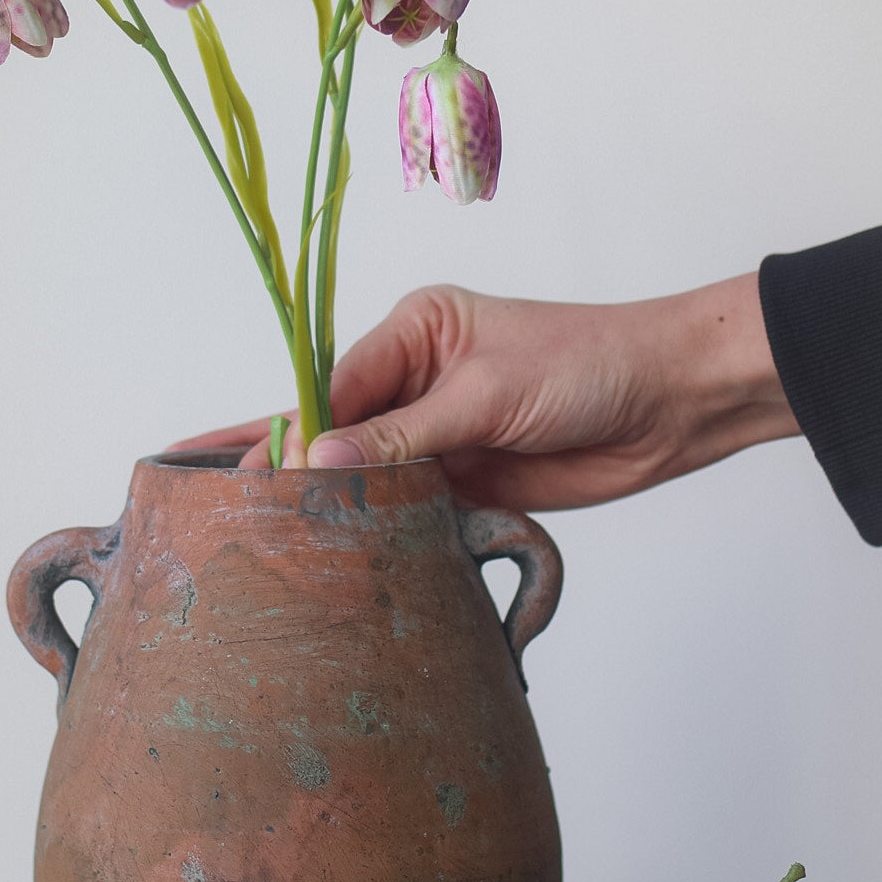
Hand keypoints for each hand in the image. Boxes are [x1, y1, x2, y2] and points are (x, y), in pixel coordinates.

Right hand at [174, 277, 798, 509]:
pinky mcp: (468, 483)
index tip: (246, 467)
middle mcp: (418, 380)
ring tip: (251, 531)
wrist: (671, 404)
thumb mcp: (488, 392)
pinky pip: (406, 508)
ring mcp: (441, 435)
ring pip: (366, 475)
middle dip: (283, 458)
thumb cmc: (588, 365)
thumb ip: (404, 435)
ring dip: (327, 502)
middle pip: (337, 428)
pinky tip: (330, 551)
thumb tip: (319, 462)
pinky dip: (374, 529)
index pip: (333, 383)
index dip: (292, 428)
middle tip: (210, 490)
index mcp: (416, 331)